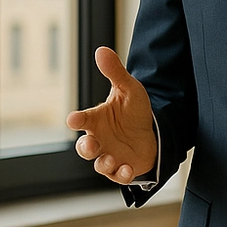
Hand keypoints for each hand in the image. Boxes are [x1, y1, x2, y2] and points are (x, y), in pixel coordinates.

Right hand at [66, 47, 157, 184]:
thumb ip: (115, 72)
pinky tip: (128, 169)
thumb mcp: (129, 89)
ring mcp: (109, 155)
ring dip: (103, 163)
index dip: (76, 120)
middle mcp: (99, 139)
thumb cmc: (134, 110)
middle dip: (85, 147)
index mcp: (97, 120)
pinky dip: (121, 174)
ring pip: (98, 164)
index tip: (73, 119)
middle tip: (90, 144)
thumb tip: (101, 49)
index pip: (82, 120)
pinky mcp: (121, 168)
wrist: (153, 131)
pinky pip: (116, 176)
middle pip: (84, 147)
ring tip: (112, 159)